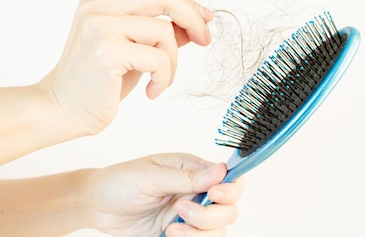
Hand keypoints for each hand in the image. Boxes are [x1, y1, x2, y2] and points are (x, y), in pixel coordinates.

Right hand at [39, 0, 212, 135]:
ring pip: (164, 32)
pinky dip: (164, 78)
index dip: (188, 6)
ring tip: (160, 82)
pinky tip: (151, 92)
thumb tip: (194, 25)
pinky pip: (158, 59)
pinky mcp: (106, 50)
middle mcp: (98, 7)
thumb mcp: (135, 54)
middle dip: (192, 18)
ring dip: (172, 63)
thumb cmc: (99, 84)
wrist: (62, 110)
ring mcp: (100, 26)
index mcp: (102, 2)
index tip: (206, 21)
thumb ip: (159, 36)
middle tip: (204, 41)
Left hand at [87, 153, 243, 236]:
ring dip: (198, 233)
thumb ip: (187, 177)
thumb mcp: (152, 176)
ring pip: (218, 231)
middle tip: (180, 211)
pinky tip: (169, 236)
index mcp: (195, 171)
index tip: (215, 194)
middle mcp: (198, 194)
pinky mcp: (182, 234)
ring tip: (171, 229)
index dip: (230, 190)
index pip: (230, 180)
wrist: (96, 206)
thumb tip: (221, 170)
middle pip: (229, 210)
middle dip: (209, 216)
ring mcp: (191, 216)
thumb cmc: (120, 182)